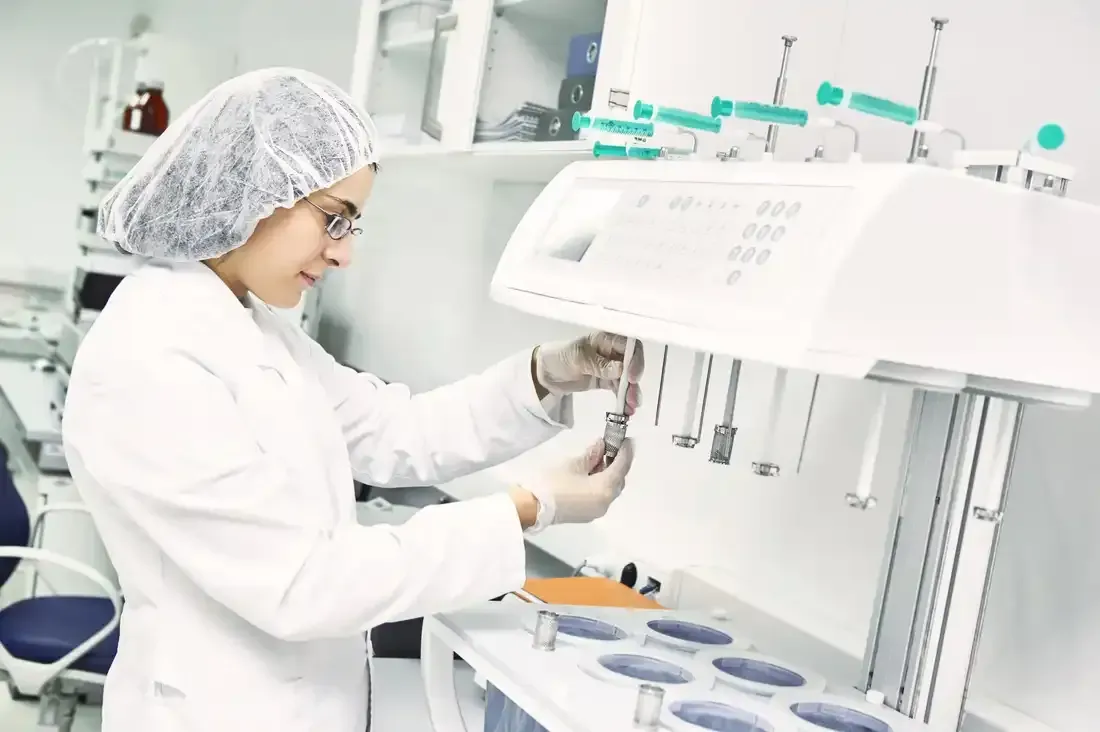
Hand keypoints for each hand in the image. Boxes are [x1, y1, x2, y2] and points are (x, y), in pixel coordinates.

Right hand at [516, 438, 634, 530]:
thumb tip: (601, 445)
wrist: (533, 507)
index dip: (625, 452)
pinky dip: (600, 484)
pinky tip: (591, 474)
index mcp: (605, 489)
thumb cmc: (554, 483)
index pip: (621, 467)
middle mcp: (606, 502)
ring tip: (599, 459)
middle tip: (612, 448)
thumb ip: (591, 454)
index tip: (627, 440)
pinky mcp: (587, 514)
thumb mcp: (574, 464)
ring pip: (610, 489)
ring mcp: (597, 511)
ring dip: (608, 474)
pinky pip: (600, 496)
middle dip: (617, 464)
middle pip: (618, 480)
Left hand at [534, 332, 644, 414]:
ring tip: (631, 407)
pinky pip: (619, 389)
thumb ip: (600, 365)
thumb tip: (621, 370)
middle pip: (632, 364)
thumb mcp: (578, 359)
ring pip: (627, 379)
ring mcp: (610, 367)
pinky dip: (623, 398)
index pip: (629, 346)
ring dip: (631, 393)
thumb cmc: (560, 357)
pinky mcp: (606, 381)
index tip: (631, 377)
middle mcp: (612, 352)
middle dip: (634, 381)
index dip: (635, 360)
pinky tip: (627, 410)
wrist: (545, 373)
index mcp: (606, 339)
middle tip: (633, 397)